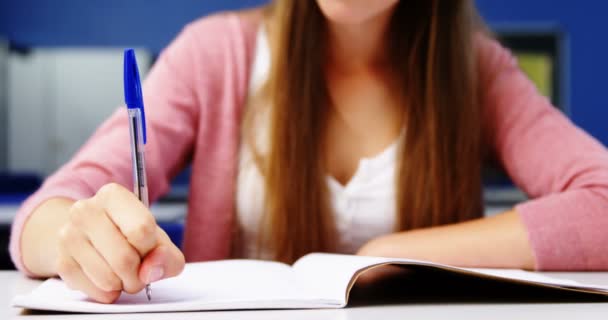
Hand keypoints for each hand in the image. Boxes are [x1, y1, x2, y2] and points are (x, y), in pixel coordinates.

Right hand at [55, 183, 184, 302]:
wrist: (90, 235)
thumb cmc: (128, 234)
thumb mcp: (157, 239)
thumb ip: (167, 255)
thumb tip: (151, 270)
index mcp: (113, 195)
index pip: (141, 229)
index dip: (151, 249)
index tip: (148, 249)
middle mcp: (85, 210)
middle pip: (124, 259)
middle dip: (139, 274)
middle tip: (138, 269)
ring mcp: (68, 236)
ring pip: (109, 279)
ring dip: (123, 285)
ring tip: (122, 272)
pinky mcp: (61, 262)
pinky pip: (94, 290)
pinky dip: (108, 292)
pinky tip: (107, 277)